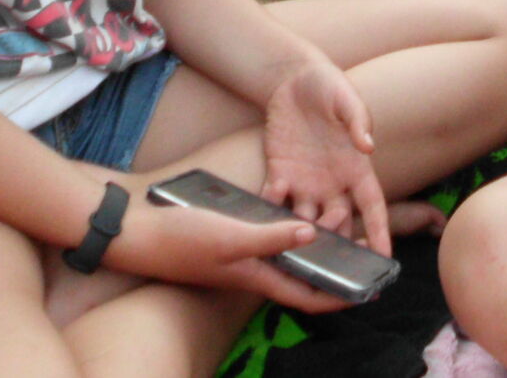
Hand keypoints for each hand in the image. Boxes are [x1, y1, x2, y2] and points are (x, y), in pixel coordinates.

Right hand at [104, 192, 351, 314]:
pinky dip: (287, 228)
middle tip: (363, 249)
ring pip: (288, 257)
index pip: (307, 296)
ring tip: (341, 226)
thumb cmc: (182, 239)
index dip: (339, 298)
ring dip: (314, 247)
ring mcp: (241, 256)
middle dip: (334, 270)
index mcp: (258, 278)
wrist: (137, 233)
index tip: (369, 293)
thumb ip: (271, 236)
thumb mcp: (231, 236)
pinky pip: (268, 238)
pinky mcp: (230, 239)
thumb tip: (313, 236)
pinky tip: (297, 207)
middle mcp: (254, 270)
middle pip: (302, 277)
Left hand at [260, 58, 390, 254]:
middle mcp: (333, 182)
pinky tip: (264, 221)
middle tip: (328, 258)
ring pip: (306, 221)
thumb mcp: (347, 99)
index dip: (379, 231)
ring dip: (301, 236)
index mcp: (356, 167)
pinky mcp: (280, 174)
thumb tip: (368, 145)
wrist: (293, 78)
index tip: (385, 258)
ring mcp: (305, 182)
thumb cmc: (329, 85)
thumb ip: (357, 121)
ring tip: (294, 252)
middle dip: (335, 243)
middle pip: (339, 223)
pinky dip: (271, 212)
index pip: (372, 206)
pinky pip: (275, 201)